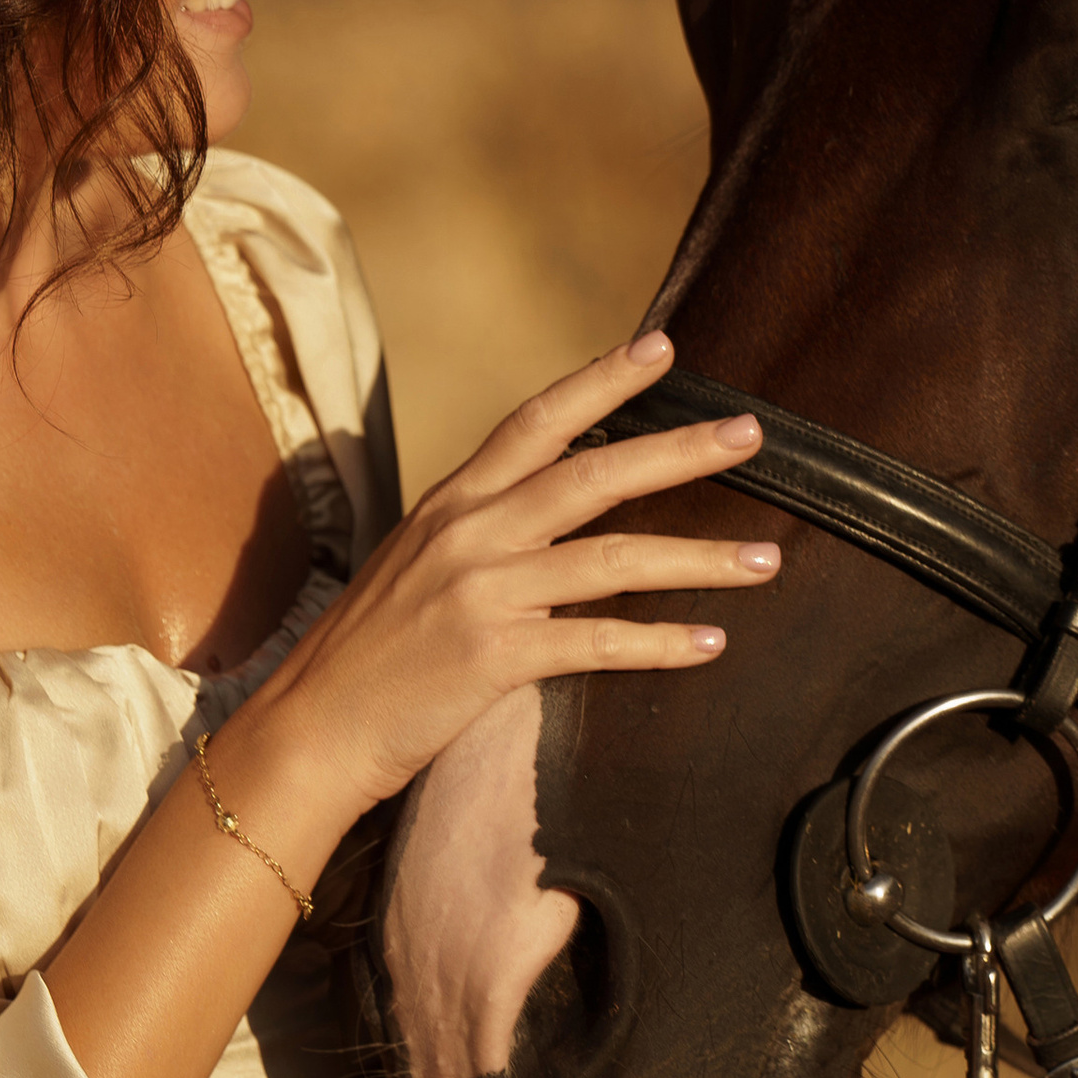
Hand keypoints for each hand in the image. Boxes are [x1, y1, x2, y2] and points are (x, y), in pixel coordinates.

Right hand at [256, 330, 777, 810]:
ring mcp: (481, 591)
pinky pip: (597, 643)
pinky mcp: (491, 656)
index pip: (536, 420)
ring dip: (699, 559)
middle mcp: (469, 532)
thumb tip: (549, 508)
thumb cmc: (369, 652)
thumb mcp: (417, 562)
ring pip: (613, 560)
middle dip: (680, 451)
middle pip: (593, 474)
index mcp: (453, 501)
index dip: (602, 380)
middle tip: (751, 433)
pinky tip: (711, 643)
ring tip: (765, 560)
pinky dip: (660, 643)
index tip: (663, 348)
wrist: (311, 728)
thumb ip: (480, 528)